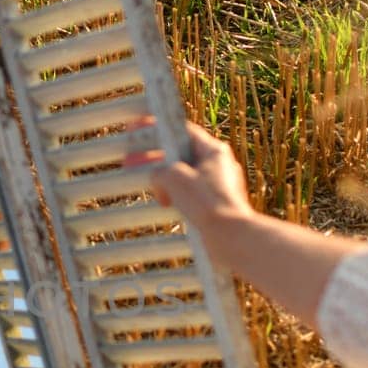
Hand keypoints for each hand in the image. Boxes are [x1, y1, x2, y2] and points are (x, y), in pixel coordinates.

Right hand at [124, 118, 256, 265]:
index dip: (159, 131)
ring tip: (155, 191)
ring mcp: (221, 185)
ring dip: (167, 182)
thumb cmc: (206, 202)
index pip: (184, 132)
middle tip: (139, 164)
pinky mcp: (218, 205)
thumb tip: (156, 176)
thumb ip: (159, 170)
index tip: (141, 133)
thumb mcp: (173, 177)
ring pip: (187, 177)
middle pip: (184, 156)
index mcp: (214, 150)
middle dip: (159, 161)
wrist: (229, 236)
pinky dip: (178, 197)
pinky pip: (193, 195)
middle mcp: (221, 165)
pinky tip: (167, 206)